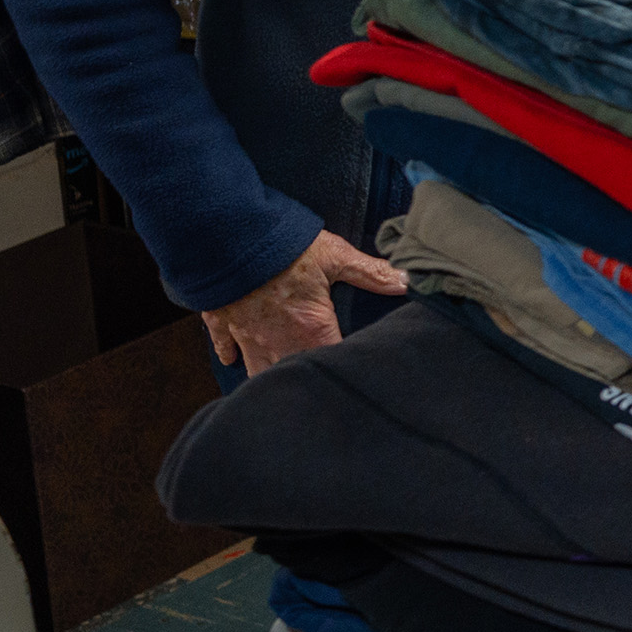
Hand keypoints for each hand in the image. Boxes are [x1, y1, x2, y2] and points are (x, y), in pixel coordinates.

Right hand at [202, 229, 405, 372]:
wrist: (227, 240)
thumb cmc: (283, 249)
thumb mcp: (334, 256)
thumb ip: (371, 273)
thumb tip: (409, 280)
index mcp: (310, 330)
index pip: (332, 362)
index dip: (343, 370)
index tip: (354, 376)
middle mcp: (277, 341)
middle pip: (293, 374)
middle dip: (305, 383)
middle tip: (317, 391)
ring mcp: (247, 335)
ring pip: (257, 370)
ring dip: (268, 376)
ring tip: (279, 386)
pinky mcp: (222, 322)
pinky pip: (225, 347)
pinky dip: (231, 354)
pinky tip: (233, 361)